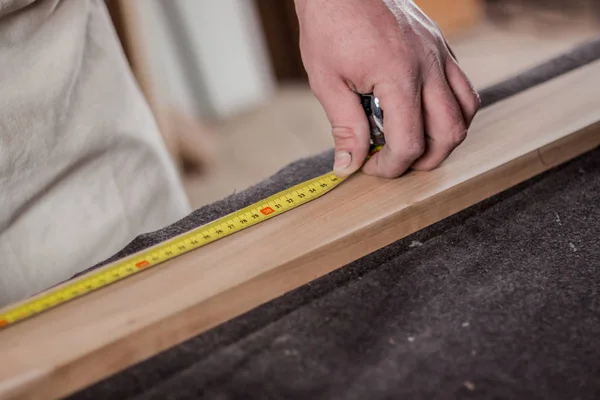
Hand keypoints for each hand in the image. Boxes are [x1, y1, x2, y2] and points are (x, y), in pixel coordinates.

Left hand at [294, 0, 480, 177]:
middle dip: (424, 160)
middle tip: (396, 161)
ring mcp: (440, 54)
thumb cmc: (330, 25)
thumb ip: (345, 127)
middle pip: (450, 133)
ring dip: (445, 137)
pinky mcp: (441, 46)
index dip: (391, 167)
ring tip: (414, 140)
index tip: (371, 167)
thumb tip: (349, 164)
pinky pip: (463, 86)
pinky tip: (423, 112)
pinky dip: (451, 110)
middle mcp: (429, 66)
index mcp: (398, 77)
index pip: (409, 142)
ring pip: (467, 111)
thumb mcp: (328, 81)